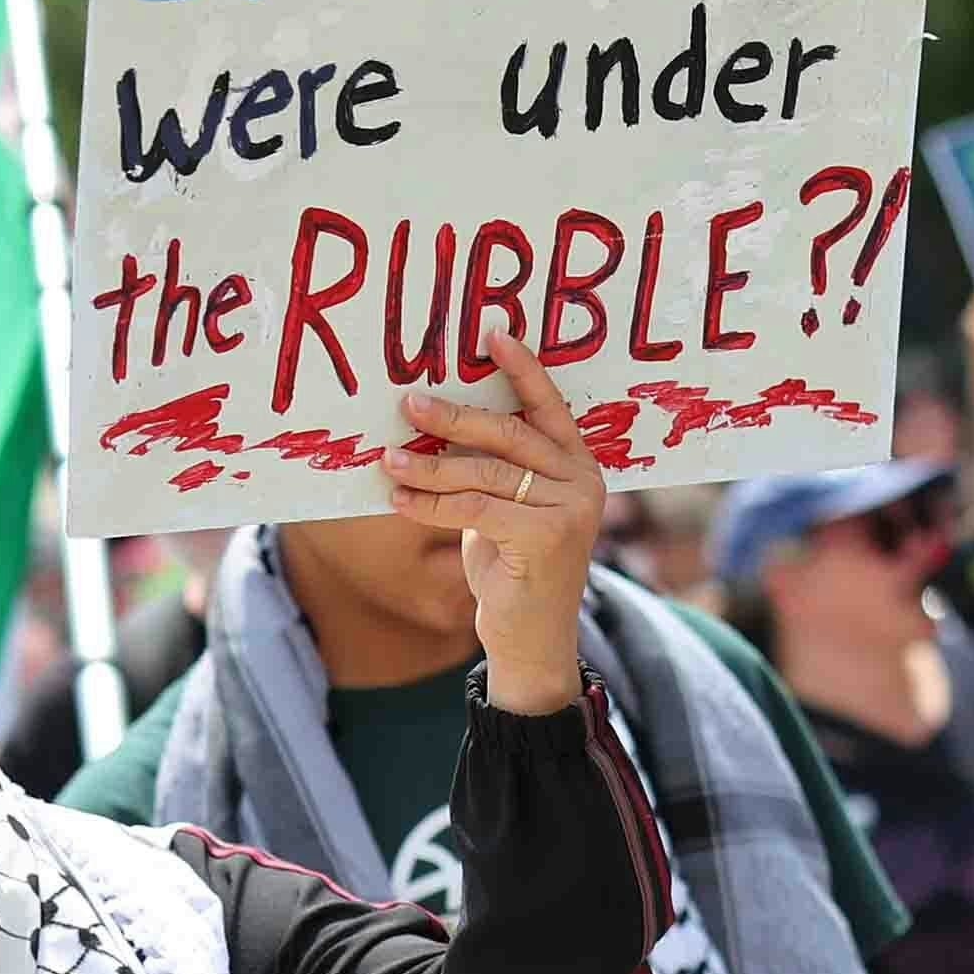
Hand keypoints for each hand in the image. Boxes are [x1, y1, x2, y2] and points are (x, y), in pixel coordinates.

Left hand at [384, 329, 606, 713]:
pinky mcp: (547, 538)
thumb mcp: (506, 510)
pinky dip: (431, 504)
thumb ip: (493, 470)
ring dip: (430, 464)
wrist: (533, 640)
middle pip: (510, 432)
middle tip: (408, 403)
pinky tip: (400, 501)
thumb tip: (434, 423)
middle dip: (454, 415)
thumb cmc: (513, 570)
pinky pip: (476, 507)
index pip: (549, 406)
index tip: (492, 333)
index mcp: (579, 466)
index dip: (523, 368)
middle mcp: (584, 482)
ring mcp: (571, 510)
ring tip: (389, 460)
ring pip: (487, 471)